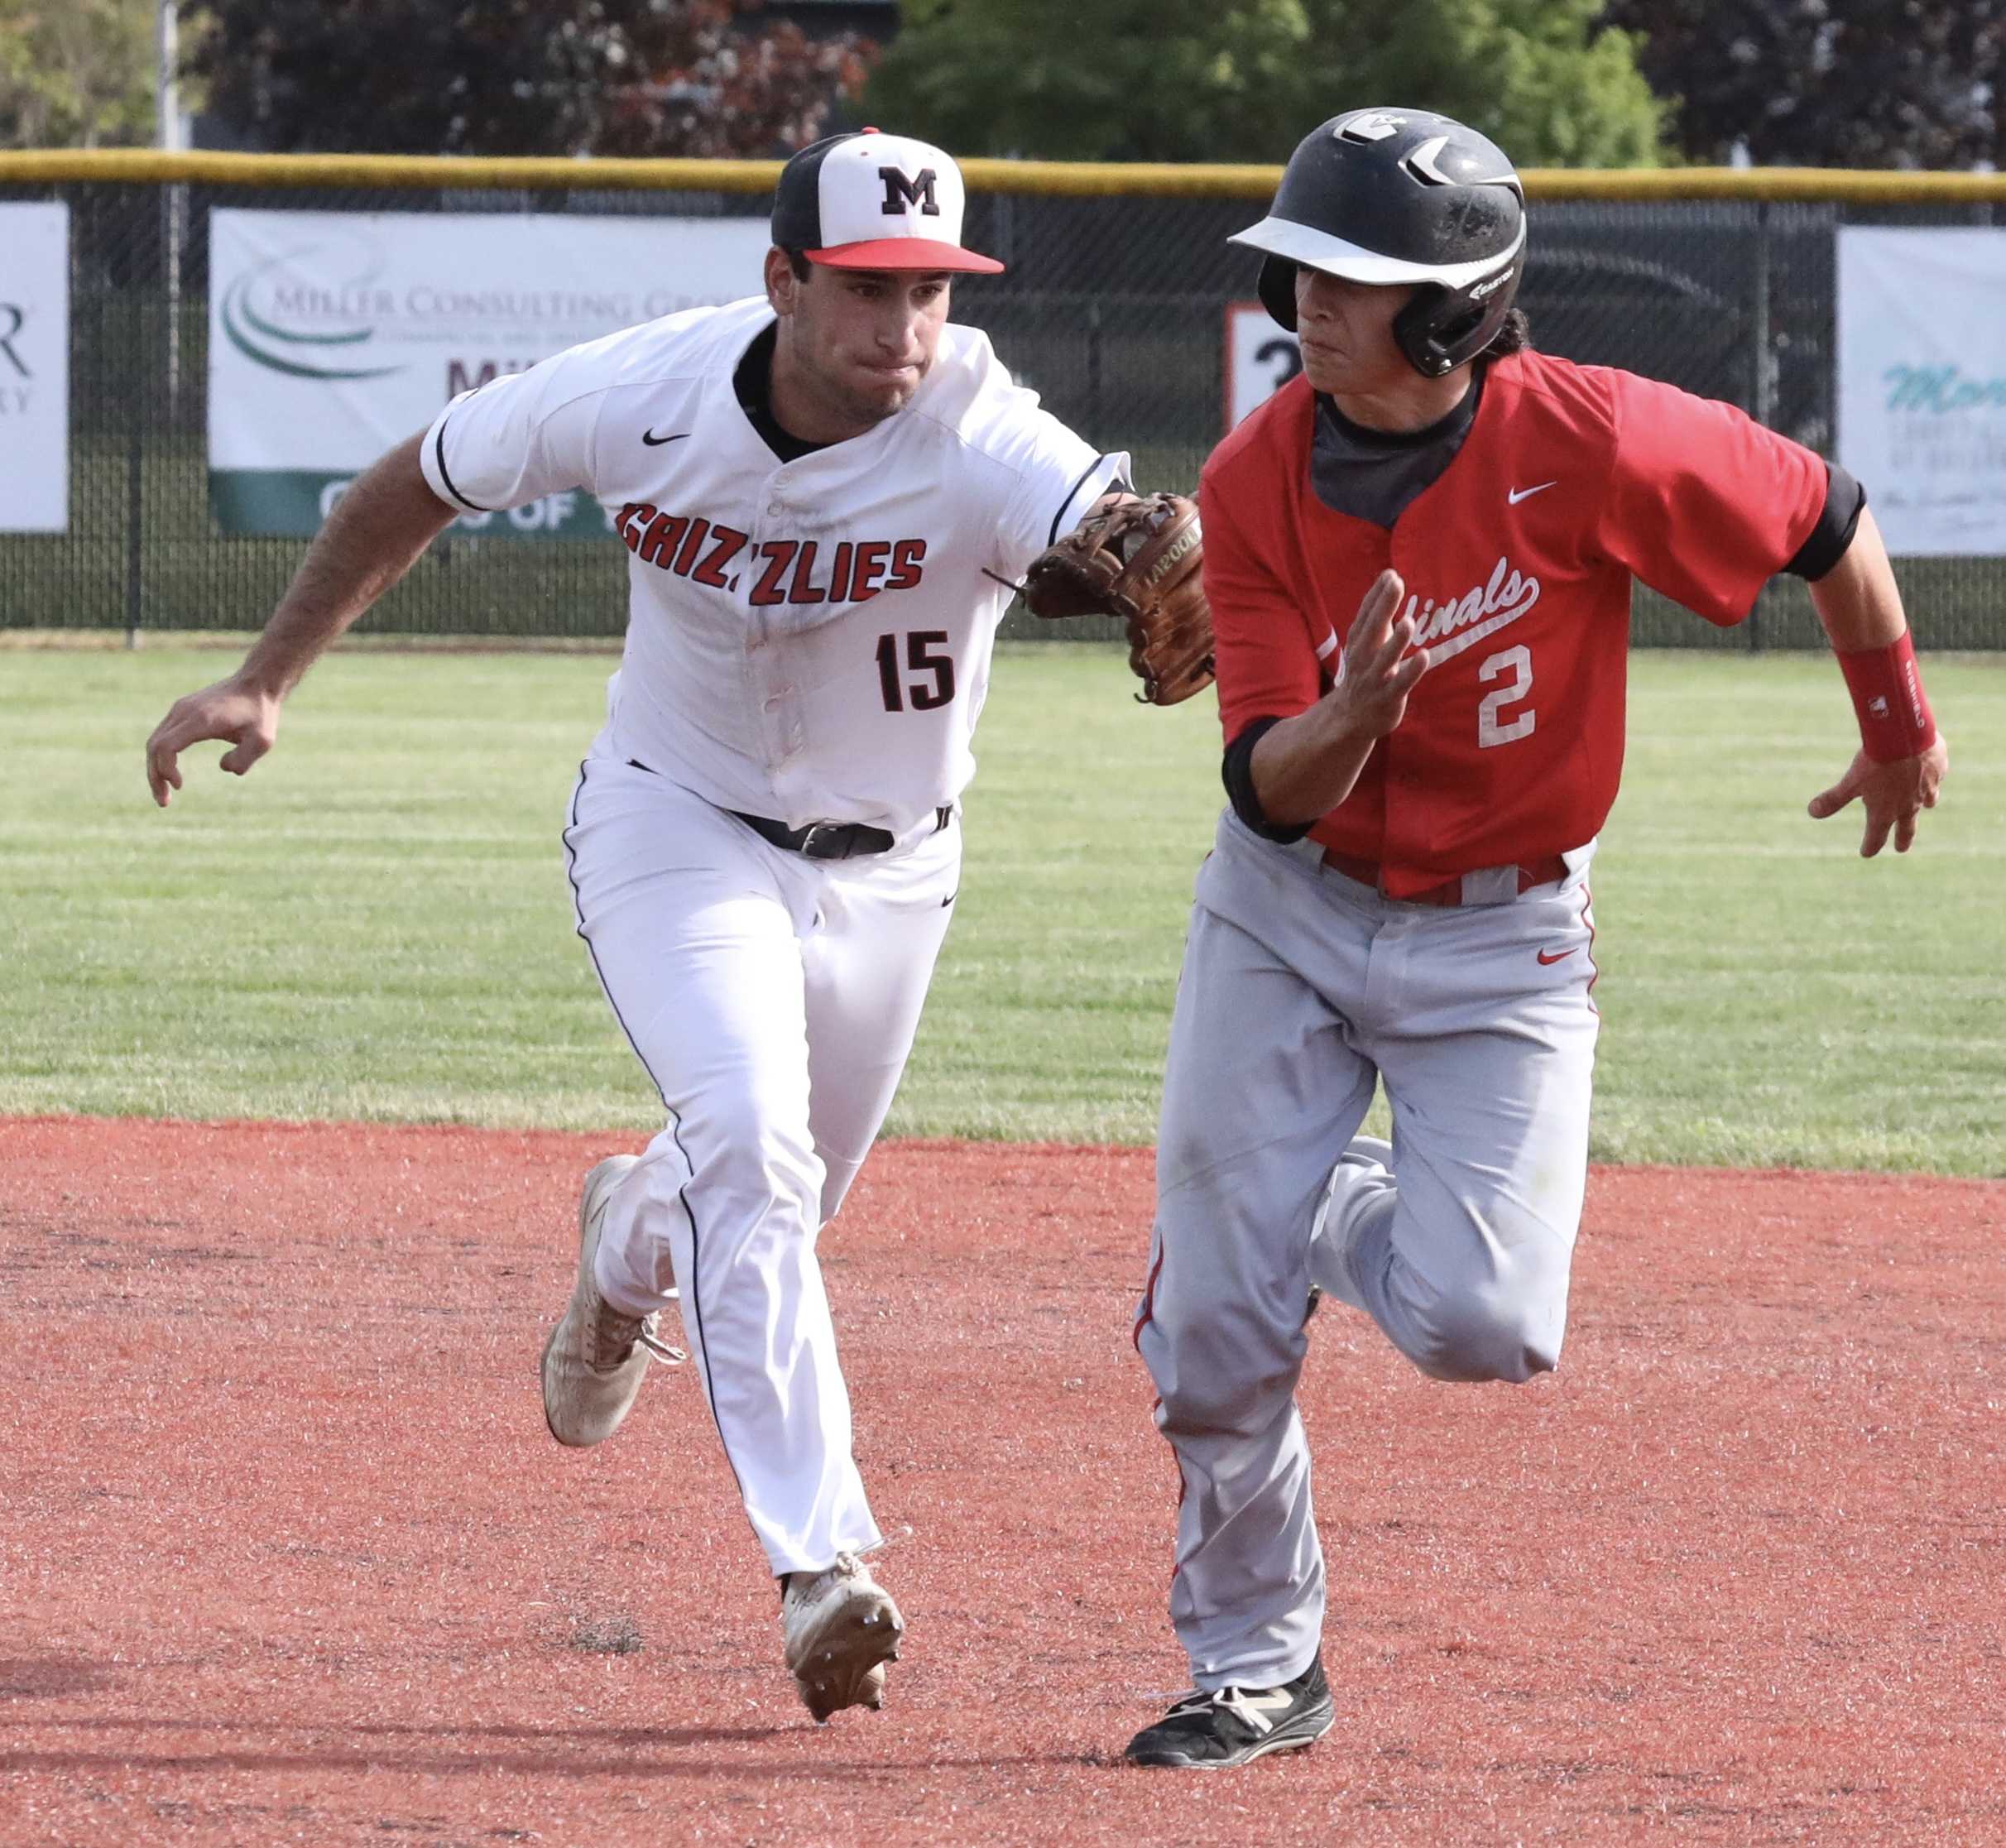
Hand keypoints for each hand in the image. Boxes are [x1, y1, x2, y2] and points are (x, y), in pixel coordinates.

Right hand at [145, 676, 282, 806]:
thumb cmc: (261, 713)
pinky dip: (162, 757)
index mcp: (200, 719)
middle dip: (155, 776)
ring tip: (165, 794)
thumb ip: (244, 758)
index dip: (166, 769)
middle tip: (164, 802)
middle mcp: (184, 712)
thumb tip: (224, 768)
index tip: (180, 787)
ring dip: (156, 769)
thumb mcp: (262, 741)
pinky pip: (163, 736)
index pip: (166, 746)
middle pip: (154, 746)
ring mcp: (180, 710)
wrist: (257, 684)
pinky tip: (171, 774)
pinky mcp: (182, 711)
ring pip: (155, 742)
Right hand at [1330, 568, 1428, 739]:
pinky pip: (1401, 684)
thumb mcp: (1365, 640)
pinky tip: (1424, 656)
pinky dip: (1412, 671)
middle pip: (1372, 630)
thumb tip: (1389, 574)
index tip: (1390, 575)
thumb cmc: (1365, 670)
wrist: (1350, 717)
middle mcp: (1363, 657)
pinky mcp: (1388, 697)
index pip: (1365, 614)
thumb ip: (1377, 610)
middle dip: (1384, 608)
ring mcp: (1374, 678)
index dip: (1377, 595)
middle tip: (1396, 585)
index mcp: (1358, 641)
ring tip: (1408, 622)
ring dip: (1396, 641)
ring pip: (1385, 658)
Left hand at [1807, 734, 1948, 855]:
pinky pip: (1935, 779)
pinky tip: (1928, 773)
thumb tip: (1812, 812)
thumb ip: (1833, 799)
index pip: (1876, 836)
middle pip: (1907, 828)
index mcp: (1885, 811)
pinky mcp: (1939, 771)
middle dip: (1903, 840)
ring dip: (1922, 806)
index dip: (1870, 846)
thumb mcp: (1850, 781)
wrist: (1905, 736)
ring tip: (1922, 807)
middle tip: (1901, 848)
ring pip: (1927, 802)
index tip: (1866, 853)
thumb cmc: (1875, 762)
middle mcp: (1908, 805)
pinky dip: (1931, 779)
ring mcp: (1927, 789)